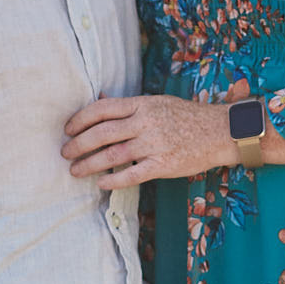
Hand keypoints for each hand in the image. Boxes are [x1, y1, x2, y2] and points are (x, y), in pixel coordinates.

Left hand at [63, 92, 236, 187]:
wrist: (219, 132)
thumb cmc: (186, 116)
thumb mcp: (157, 102)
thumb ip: (129, 105)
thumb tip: (100, 99)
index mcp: (143, 104)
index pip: (102, 109)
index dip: (80, 119)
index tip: (68, 129)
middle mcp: (146, 122)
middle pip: (102, 133)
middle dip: (78, 144)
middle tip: (65, 152)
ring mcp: (155, 144)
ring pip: (112, 155)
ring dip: (88, 164)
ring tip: (75, 170)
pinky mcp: (164, 165)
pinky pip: (132, 174)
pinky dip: (113, 180)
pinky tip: (100, 183)